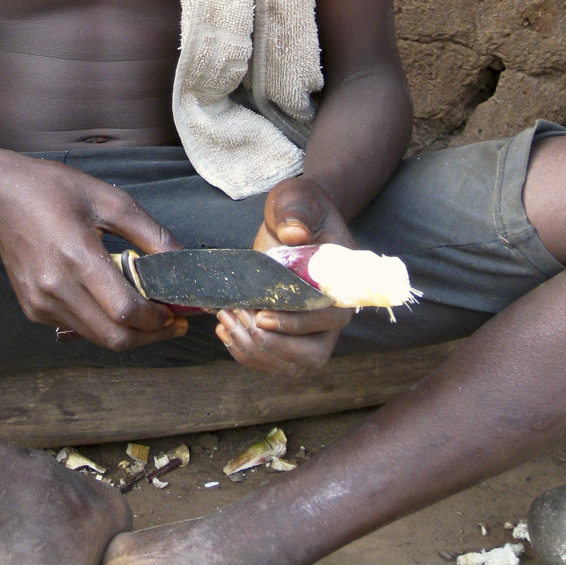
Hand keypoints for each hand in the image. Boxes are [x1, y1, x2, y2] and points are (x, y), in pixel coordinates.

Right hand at [0, 155, 187, 350]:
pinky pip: (78, 328)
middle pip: (114, 337)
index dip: (158, 319)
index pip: (125, 310)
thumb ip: (150, 234)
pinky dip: (102, 324)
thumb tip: (183, 262)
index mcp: (77, 257)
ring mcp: (41, 303)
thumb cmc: (54, 191)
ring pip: (97, 338)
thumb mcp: (109, 199)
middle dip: (151, 336)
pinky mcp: (33, 309)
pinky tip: (114, 305)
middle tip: (173, 323)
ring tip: (150, 314)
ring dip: (129, 333)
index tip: (178, 310)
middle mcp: (56, 287)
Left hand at [216, 177, 353, 373]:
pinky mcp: (289, 331)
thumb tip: (294, 233)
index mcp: (341, 283)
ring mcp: (311, 327)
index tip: (261, 315)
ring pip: (292, 365)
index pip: (329, 319)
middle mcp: (331, 313)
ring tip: (226, 321)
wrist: (294, 216)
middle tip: (239, 320)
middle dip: (273, 347)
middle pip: (313, 355)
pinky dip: (246, 352)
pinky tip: (224, 330)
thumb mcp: (298, 199)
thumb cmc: (300, 207)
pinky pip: (273, 359)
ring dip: (255, 352)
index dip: (297, 324)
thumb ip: (297, 213)